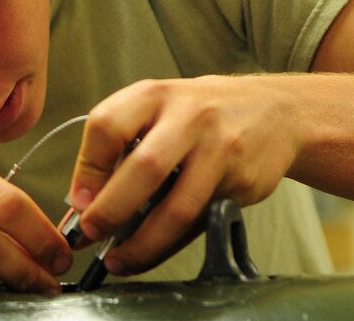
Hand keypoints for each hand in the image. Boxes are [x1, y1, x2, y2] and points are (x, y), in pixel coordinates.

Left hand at [68, 76, 302, 275]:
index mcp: (154, 95)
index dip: (87, 169)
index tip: (79, 201)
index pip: (107, 126)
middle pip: (143, 168)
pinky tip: (151, 251)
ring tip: (118, 259)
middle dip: (111, 210)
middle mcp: (188, 116)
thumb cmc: (201, 112)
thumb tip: (81, 204)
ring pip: (176, 206)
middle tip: (91, 233)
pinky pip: (200, 222)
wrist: (274, 110)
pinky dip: (170, 245)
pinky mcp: (242, 180)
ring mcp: (219, 148)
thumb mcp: (158, 110)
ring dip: (141, 242)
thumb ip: (121, 148)